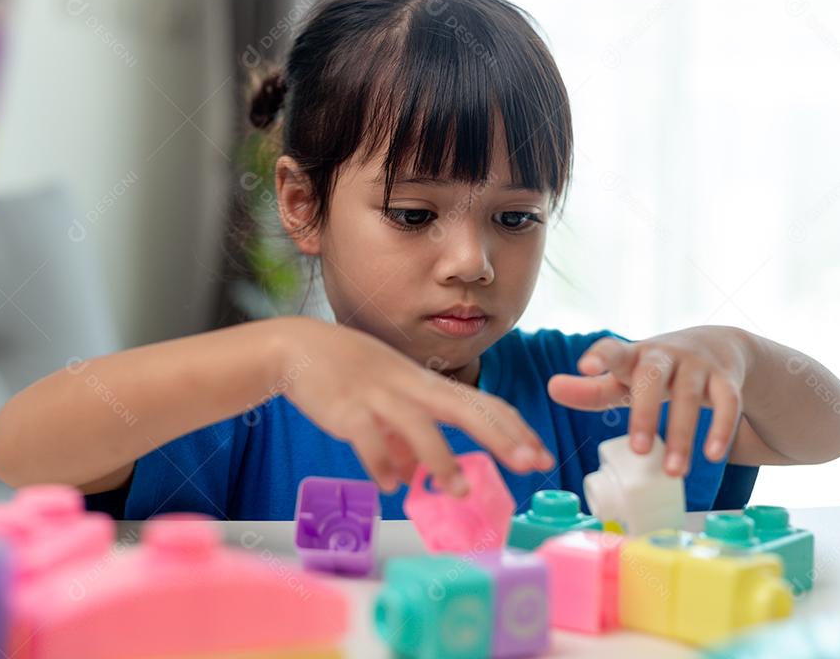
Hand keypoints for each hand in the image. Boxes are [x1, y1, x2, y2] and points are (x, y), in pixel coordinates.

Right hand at [275, 317, 554, 495]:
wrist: (298, 347)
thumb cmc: (348, 371)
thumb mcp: (387, 397)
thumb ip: (405, 435)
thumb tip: (414, 474)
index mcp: (426, 384)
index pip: (482, 403)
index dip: (514, 429)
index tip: (540, 454)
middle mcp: (410, 387)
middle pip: (465, 409)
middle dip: (501, 437)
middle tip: (530, 464)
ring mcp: (379, 396)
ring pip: (418, 425)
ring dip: (441, 458)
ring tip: (458, 492)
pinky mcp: (347, 409)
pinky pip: (368, 439)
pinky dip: (381, 463)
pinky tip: (391, 486)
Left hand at [546, 327, 748, 475]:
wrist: (718, 345)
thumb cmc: (657, 370)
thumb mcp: (624, 377)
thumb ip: (590, 389)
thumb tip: (551, 388)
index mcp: (633, 356)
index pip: (613, 350)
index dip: (600, 357)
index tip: (585, 366)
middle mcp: (665, 356)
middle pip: (652, 379)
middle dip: (644, 414)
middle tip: (638, 451)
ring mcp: (697, 366)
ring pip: (690, 396)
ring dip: (682, 435)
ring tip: (672, 472)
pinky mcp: (726, 379)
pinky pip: (727, 402)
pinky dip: (721, 429)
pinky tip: (712, 456)